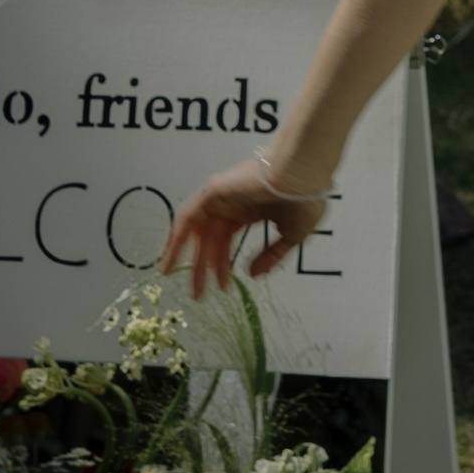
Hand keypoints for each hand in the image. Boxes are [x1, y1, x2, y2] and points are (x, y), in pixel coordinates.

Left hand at [159, 159, 330, 296]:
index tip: (223, 287)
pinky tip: (170, 257)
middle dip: (202, 267)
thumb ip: (271, 256)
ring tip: (172, 276)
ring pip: (194, 229)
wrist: (303, 178)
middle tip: (198, 294)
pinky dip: (176, 237)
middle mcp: (232, 203)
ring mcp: (221, 197)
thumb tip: (252, 275)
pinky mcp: (212, 192)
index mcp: (250, 210)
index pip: (226, 239)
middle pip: (209, 239)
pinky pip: (187, 217)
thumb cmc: (304, 199)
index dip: (222, 264)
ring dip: (182, 253)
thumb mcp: (291, 236)